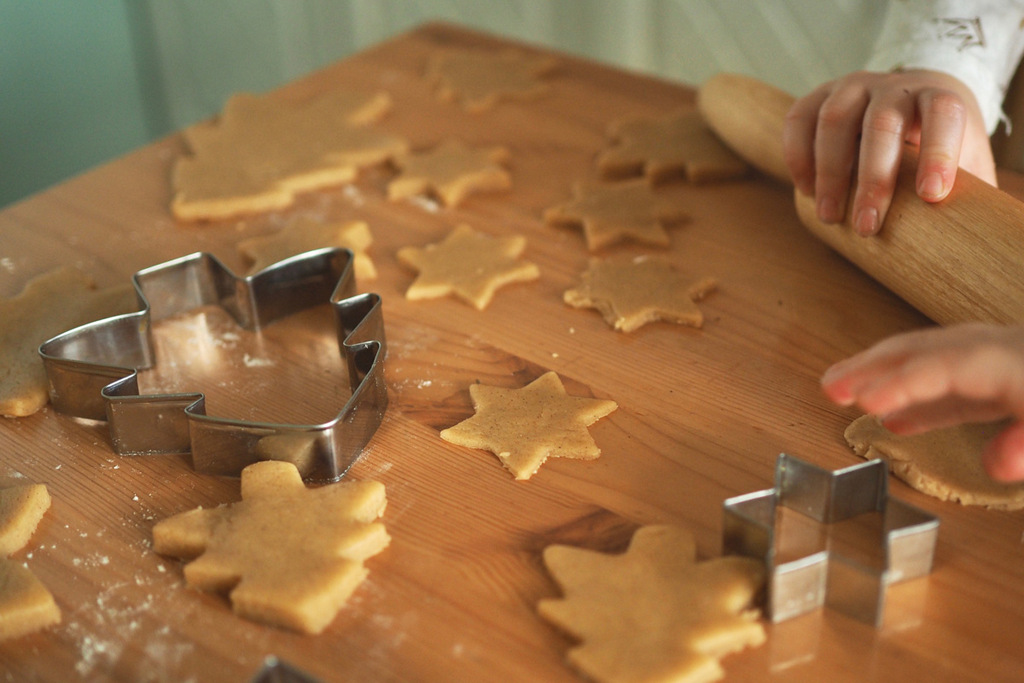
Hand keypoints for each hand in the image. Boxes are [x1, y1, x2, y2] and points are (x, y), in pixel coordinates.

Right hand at [783, 69, 995, 235]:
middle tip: (867, 227)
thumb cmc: (934, 141)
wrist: (908, 98)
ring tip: (829, 216)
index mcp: (936, 96)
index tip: (932, 196)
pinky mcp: (817, 97)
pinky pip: (798, 120)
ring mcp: (852, 88)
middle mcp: (894, 87)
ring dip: (829, 172)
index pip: (942, 113)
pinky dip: (797, 157)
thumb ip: (968, 190)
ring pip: (835, 119)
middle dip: (873, 178)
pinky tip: (806, 190)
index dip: (939, 152)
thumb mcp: (964, 158)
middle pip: (882, 122)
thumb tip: (963, 240)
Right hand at [822, 324, 1023, 481]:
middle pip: (922, 353)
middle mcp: (995, 352)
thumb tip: (999, 463)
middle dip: (870, 368)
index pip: (939, 368)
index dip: (899, 384)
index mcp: (1007, 362)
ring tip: (844, 395)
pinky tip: (896, 421)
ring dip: (881, 377)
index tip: (863, 401)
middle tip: (828, 387)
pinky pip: (949, 384)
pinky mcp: (1004, 378)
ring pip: (928, 361)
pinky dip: (916, 400)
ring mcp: (999, 361)